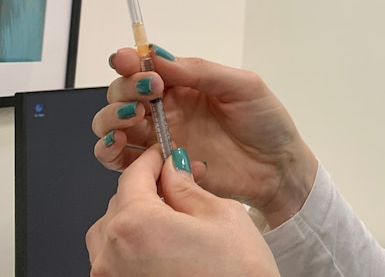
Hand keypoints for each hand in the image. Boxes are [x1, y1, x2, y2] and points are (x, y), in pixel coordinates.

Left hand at [87, 145, 279, 276]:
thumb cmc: (238, 275)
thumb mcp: (221, 215)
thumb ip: (186, 188)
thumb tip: (172, 170)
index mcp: (136, 224)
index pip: (133, 176)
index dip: (152, 159)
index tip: (164, 154)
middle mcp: (113, 253)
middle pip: (121, 202)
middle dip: (149, 189)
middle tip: (182, 183)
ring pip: (112, 232)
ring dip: (137, 218)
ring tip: (173, 219)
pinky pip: (115, 260)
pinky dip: (134, 246)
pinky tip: (165, 246)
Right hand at [92, 46, 316, 226]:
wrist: (278, 167)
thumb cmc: (266, 122)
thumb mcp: (242, 86)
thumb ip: (200, 71)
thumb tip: (157, 54)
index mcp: (184, 85)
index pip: (144, 68)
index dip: (129, 62)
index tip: (128, 61)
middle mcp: (166, 110)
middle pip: (120, 94)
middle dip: (123, 89)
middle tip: (149, 92)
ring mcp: (160, 140)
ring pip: (111, 126)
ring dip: (110, 119)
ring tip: (133, 117)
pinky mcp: (160, 169)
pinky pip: (122, 162)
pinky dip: (113, 152)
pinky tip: (131, 145)